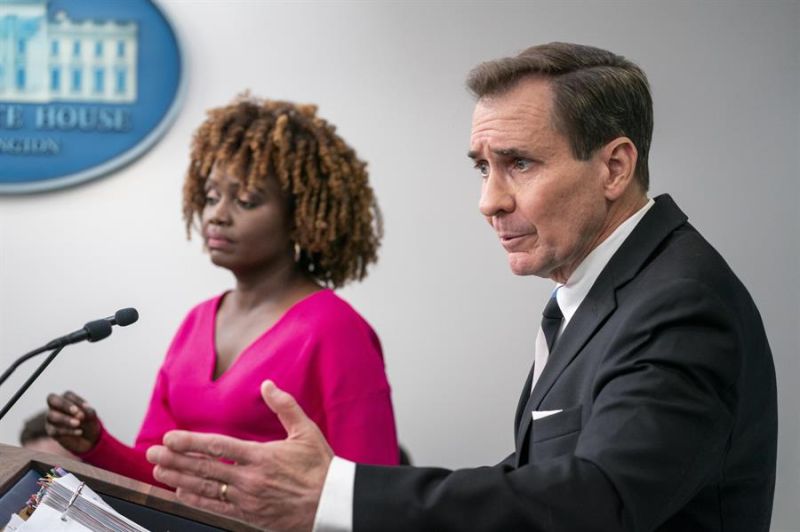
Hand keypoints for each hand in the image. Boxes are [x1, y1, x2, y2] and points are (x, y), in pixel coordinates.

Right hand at [45, 390, 100, 453]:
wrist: (88, 439)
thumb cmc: (88, 422)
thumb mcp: (92, 416)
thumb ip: (89, 411)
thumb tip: (85, 407)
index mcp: (66, 399)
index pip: (68, 395)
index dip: (77, 400)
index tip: (87, 407)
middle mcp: (55, 407)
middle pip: (52, 399)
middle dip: (64, 405)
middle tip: (77, 412)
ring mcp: (51, 419)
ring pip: (51, 416)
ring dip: (65, 419)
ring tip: (78, 423)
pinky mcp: (51, 431)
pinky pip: (55, 430)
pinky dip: (68, 431)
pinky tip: (79, 432)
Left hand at [146, 380, 333, 531]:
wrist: (332, 503)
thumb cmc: (321, 468)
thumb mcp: (306, 432)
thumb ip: (284, 407)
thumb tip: (267, 385)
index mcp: (261, 457)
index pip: (217, 447)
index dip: (190, 443)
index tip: (170, 438)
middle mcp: (249, 479)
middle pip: (203, 469)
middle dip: (175, 461)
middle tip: (152, 455)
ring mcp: (247, 500)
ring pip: (205, 489)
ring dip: (179, 480)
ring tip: (159, 472)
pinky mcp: (250, 515)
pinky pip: (216, 508)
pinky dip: (196, 501)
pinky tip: (181, 495)